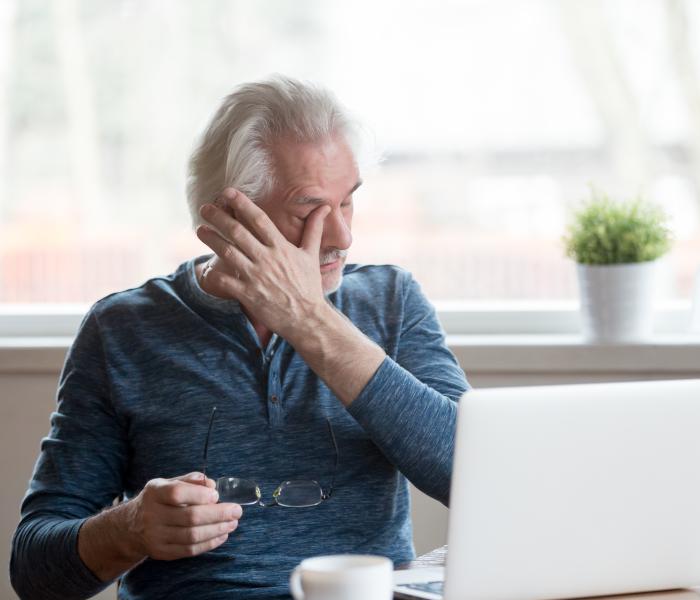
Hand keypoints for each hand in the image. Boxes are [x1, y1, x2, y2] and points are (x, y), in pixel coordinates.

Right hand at [124, 472, 241, 560]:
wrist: (131, 527)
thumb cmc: (158, 500)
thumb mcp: (168, 483)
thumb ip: (190, 480)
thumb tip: (211, 484)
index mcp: (155, 493)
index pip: (177, 493)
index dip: (199, 494)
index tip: (216, 495)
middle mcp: (152, 515)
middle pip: (189, 517)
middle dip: (218, 514)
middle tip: (237, 510)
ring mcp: (156, 536)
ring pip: (192, 536)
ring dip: (217, 530)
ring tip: (233, 523)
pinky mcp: (162, 552)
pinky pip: (190, 550)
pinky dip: (209, 543)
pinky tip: (222, 535)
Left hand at [196, 187, 330, 340]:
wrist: (307, 318)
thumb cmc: (309, 286)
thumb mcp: (311, 255)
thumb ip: (314, 229)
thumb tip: (325, 207)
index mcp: (281, 247)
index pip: (258, 219)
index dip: (242, 203)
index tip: (228, 192)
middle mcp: (267, 259)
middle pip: (237, 232)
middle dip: (218, 217)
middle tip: (204, 207)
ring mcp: (256, 276)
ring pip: (227, 252)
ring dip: (211, 239)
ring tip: (200, 229)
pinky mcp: (248, 294)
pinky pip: (224, 281)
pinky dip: (213, 273)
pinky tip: (206, 266)